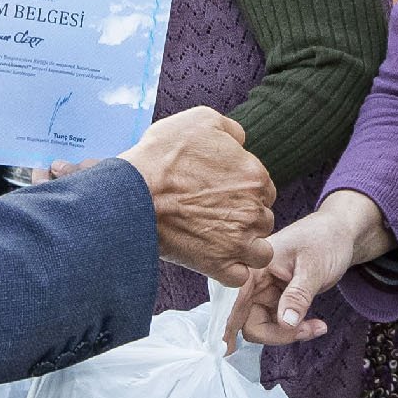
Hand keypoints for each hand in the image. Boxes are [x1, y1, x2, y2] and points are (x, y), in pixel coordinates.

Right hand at [121, 107, 275, 286]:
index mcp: (255, 177)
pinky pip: (239, 276)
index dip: (245, 192)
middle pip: (263, 220)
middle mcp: (253, 211)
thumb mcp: (200, 121)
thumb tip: (241, 140)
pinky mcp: (219, 265)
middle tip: (216, 215)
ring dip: (245, 247)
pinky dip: (230, 271)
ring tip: (220, 240)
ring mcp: (238, 241)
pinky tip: (214, 259)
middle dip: (245, 219)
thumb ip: (231, 130)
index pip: (264, 190)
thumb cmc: (162, 156)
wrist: (133, 193)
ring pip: (260, 252)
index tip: (222, 194)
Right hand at [227, 194, 392, 349]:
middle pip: (244, 320)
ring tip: (317, 327)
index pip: (233, 299)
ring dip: (288, 334)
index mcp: (254, 266)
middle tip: (305, 331)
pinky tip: (316, 325)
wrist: (338, 234)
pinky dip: (294, 329)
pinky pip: (276, 324)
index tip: (224, 349)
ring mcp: (263, 291)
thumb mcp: (314, 267)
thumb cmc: (325, 240)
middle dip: (275, 334)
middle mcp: (253, 280)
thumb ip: (298, 295)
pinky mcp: (274, 299)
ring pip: (261, 326)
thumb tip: (285, 323)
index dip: (225, 325)